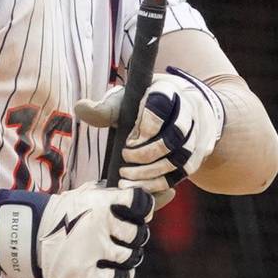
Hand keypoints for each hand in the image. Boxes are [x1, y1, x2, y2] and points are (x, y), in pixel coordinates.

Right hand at [0, 182, 152, 277]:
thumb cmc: (60, 214)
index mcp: (101, 202)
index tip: (137, 213)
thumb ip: (109, 194)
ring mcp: (93, 252)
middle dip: (135, 237)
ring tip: (117, 255)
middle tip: (125, 238)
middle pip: (139, 234)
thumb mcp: (83, 195)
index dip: (144, 208)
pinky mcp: (84, 275)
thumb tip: (136, 189)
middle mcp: (100, 226)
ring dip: (128, 258)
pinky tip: (117, 274)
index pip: (140, 202)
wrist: (26, 234)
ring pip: (131, 258)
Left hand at [75, 67, 224, 207]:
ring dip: (152, 172)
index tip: (128, 140)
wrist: (179, 111)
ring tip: (126, 179)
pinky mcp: (197, 155)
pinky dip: (160, 183)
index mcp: (168, 90)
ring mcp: (196, 134)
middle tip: (125, 159)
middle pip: (174, 136)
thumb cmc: (144, 105)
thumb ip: (105, 109)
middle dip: (147, 154)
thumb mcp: (125, 100)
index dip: (145, 126)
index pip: (162, 105)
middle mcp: (188, 110)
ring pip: (180, 158)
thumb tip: (80, 107)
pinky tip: (140, 187)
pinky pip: (182, 173)